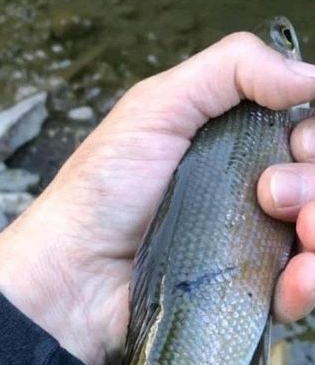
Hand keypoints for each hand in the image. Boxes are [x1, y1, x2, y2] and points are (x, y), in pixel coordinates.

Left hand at [0, 33, 314, 364]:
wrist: (73, 273)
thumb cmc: (102, 190)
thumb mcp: (155, 107)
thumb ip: (230, 71)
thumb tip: (310, 74)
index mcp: (228, 144)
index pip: (302, 133)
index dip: (310, 136)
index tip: (293, 142)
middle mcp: (243, 191)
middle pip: (313, 182)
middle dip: (313, 181)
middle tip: (269, 192)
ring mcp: (243, 245)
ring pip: (314, 234)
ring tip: (297, 229)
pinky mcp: (238, 293)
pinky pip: (299, 291)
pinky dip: (309, 282)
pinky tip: (298, 274)